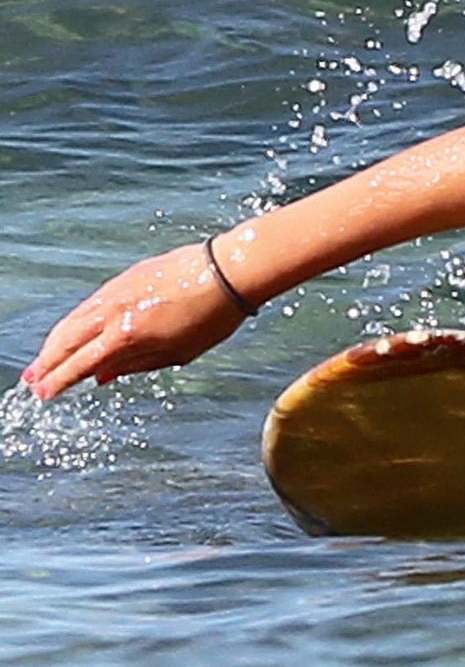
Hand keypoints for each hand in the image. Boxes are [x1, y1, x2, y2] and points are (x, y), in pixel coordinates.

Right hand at [21, 243, 252, 399]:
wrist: (229, 271)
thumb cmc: (213, 317)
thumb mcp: (178, 353)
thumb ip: (135, 365)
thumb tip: (101, 377)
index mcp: (127, 335)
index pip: (80, 364)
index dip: (58, 382)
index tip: (43, 395)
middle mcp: (114, 311)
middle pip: (66, 341)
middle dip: (47, 364)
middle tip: (32, 382)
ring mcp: (116, 291)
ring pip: (73, 320)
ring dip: (54, 343)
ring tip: (43, 362)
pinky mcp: (123, 278)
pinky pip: (88, 305)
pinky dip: (73, 322)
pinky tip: (71, 334)